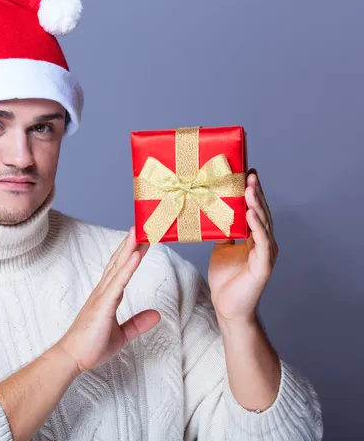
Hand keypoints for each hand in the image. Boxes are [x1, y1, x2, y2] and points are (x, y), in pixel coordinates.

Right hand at [55, 227, 160, 374]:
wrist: (72, 358)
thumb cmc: (91, 346)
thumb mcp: (122, 335)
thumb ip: (138, 323)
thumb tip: (157, 315)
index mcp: (106, 296)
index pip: (121, 269)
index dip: (131, 253)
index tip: (142, 240)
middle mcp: (103, 292)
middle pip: (119, 262)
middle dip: (132, 244)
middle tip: (143, 226)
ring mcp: (102, 297)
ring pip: (118, 268)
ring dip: (130, 249)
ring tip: (140, 233)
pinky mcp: (103, 306)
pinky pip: (118, 283)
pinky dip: (128, 268)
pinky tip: (136, 256)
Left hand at [208, 169, 278, 324]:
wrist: (227, 306)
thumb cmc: (225, 278)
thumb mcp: (221, 247)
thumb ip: (223, 230)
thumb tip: (213, 211)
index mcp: (255, 237)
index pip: (255, 209)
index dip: (252, 191)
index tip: (247, 172)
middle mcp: (264, 242)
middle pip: (262, 212)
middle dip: (256, 192)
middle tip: (250, 173)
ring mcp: (266, 253)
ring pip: (264, 224)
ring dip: (257, 204)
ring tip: (250, 187)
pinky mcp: (263, 265)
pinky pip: (262, 242)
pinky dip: (257, 226)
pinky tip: (251, 213)